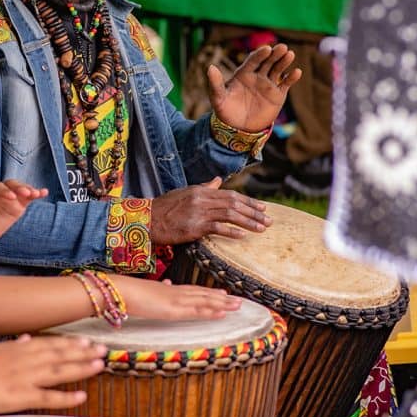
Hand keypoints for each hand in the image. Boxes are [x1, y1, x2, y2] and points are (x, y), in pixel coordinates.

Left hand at [0, 180, 47, 245]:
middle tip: (26, 193)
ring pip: (20, 189)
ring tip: (37, 193)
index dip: (4, 191)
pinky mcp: (18, 205)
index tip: (12, 197)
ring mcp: (10, 197)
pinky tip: (44, 192)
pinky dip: (35, 194)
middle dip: (19, 188)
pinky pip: (27, 198)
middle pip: (10, 185)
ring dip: (29, 190)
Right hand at [0, 335, 105, 415]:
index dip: (69, 343)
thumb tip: (28, 338)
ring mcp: (24, 378)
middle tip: (103, 350)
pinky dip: (66, 396)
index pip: (49, 343)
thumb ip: (12, 344)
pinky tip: (82, 395)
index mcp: (16, 348)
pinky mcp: (19, 397)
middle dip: (83, 352)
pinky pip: (48, 397)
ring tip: (99, 364)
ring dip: (81, 367)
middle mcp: (24, 360)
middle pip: (60, 354)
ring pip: (60, 371)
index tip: (85, 341)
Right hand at [116, 275, 242, 320]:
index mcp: (170, 289)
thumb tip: (166, 284)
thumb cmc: (129, 292)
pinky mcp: (173, 310)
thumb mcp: (147, 291)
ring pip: (204, 302)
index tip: (223, 294)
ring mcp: (176, 300)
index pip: (194, 290)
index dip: (210, 293)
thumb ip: (159, 289)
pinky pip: (196, 311)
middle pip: (204, 295)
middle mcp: (176, 292)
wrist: (120, 291)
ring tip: (237, 306)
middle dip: (222, 298)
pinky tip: (222, 314)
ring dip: (222, 304)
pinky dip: (210, 312)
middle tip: (238, 301)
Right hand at [149, 177, 271, 244]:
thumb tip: (217, 180)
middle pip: (234, 204)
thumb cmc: (166, 208)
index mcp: (201, 190)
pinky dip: (231, 231)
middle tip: (268, 220)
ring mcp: (198, 213)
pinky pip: (217, 228)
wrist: (148, 220)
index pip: (231, 195)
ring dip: (248, 222)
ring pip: (230, 215)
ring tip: (261, 229)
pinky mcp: (194, 227)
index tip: (262, 208)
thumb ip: (204, 187)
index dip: (248, 201)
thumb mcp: (185, 192)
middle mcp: (202, 199)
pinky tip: (242, 236)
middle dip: (254, 212)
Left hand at [209, 44, 300, 131]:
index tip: (266, 49)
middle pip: (268, 61)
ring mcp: (268, 84)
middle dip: (274, 54)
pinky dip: (291, 77)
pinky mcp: (278, 94)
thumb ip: (215, 83)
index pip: (253, 60)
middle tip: (282, 47)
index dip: (259, 54)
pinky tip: (297, 72)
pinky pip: (286, 84)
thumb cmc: (226, 111)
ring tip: (290, 54)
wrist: (238, 128)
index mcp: (244, 73)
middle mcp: (258, 75)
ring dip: (284, 62)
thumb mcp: (218, 98)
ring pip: (278, 69)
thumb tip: (210, 67)